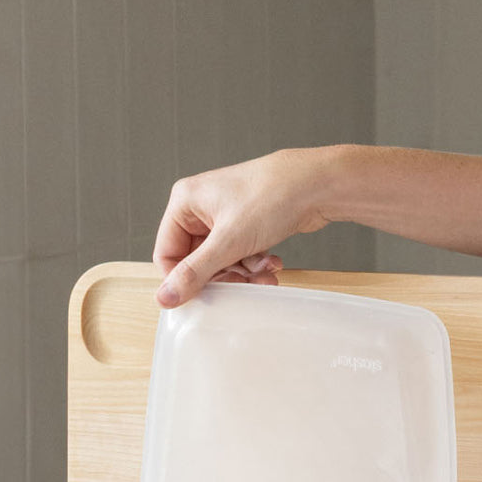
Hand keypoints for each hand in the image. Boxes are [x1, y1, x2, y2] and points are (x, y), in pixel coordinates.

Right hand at [153, 149, 332, 307]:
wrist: (317, 184)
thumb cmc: (272, 196)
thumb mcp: (228, 241)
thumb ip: (194, 272)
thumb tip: (165, 297)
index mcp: (185, 202)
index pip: (166, 252)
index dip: (183, 278)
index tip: (201, 297)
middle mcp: (201, 206)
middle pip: (196, 259)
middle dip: (222, 275)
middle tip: (241, 285)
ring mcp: (225, 214)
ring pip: (221, 260)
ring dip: (243, 272)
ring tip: (265, 274)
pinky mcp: (246, 223)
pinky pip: (240, 253)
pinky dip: (255, 263)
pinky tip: (272, 263)